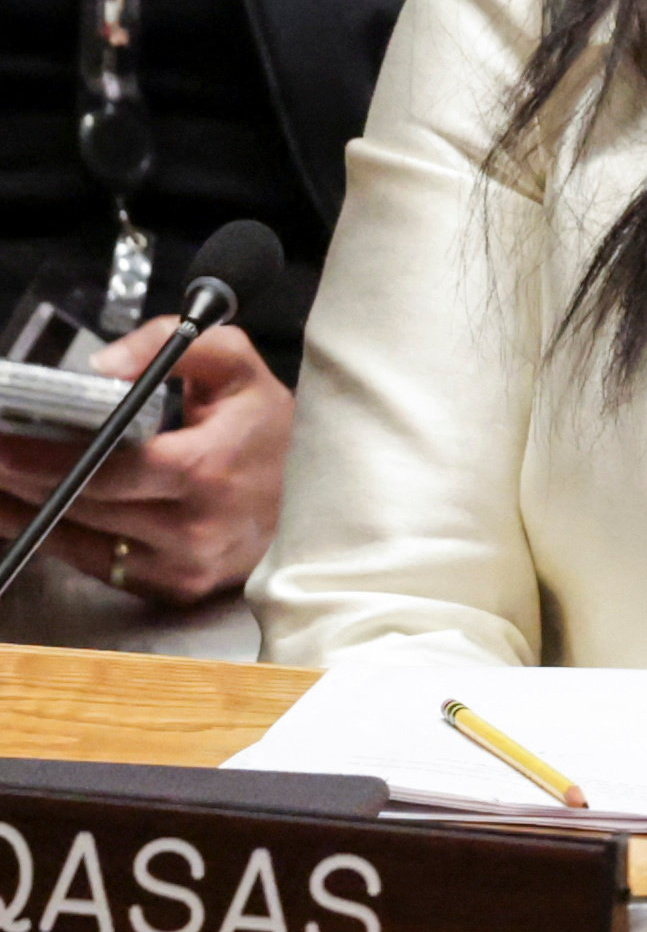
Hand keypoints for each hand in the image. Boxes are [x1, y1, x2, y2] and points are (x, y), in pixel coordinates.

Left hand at [0, 322, 288, 603]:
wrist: (328, 497)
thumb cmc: (274, 431)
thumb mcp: (236, 366)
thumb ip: (169, 344)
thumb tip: (102, 367)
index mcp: (208, 469)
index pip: (104, 467)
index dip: (42, 457)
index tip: (2, 440)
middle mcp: (195, 526)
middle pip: (80, 503)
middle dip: (19, 475)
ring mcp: (185, 564)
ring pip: (78, 536)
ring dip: (25, 508)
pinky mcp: (176, 587)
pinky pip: (95, 563)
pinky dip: (55, 536)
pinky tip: (26, 510)